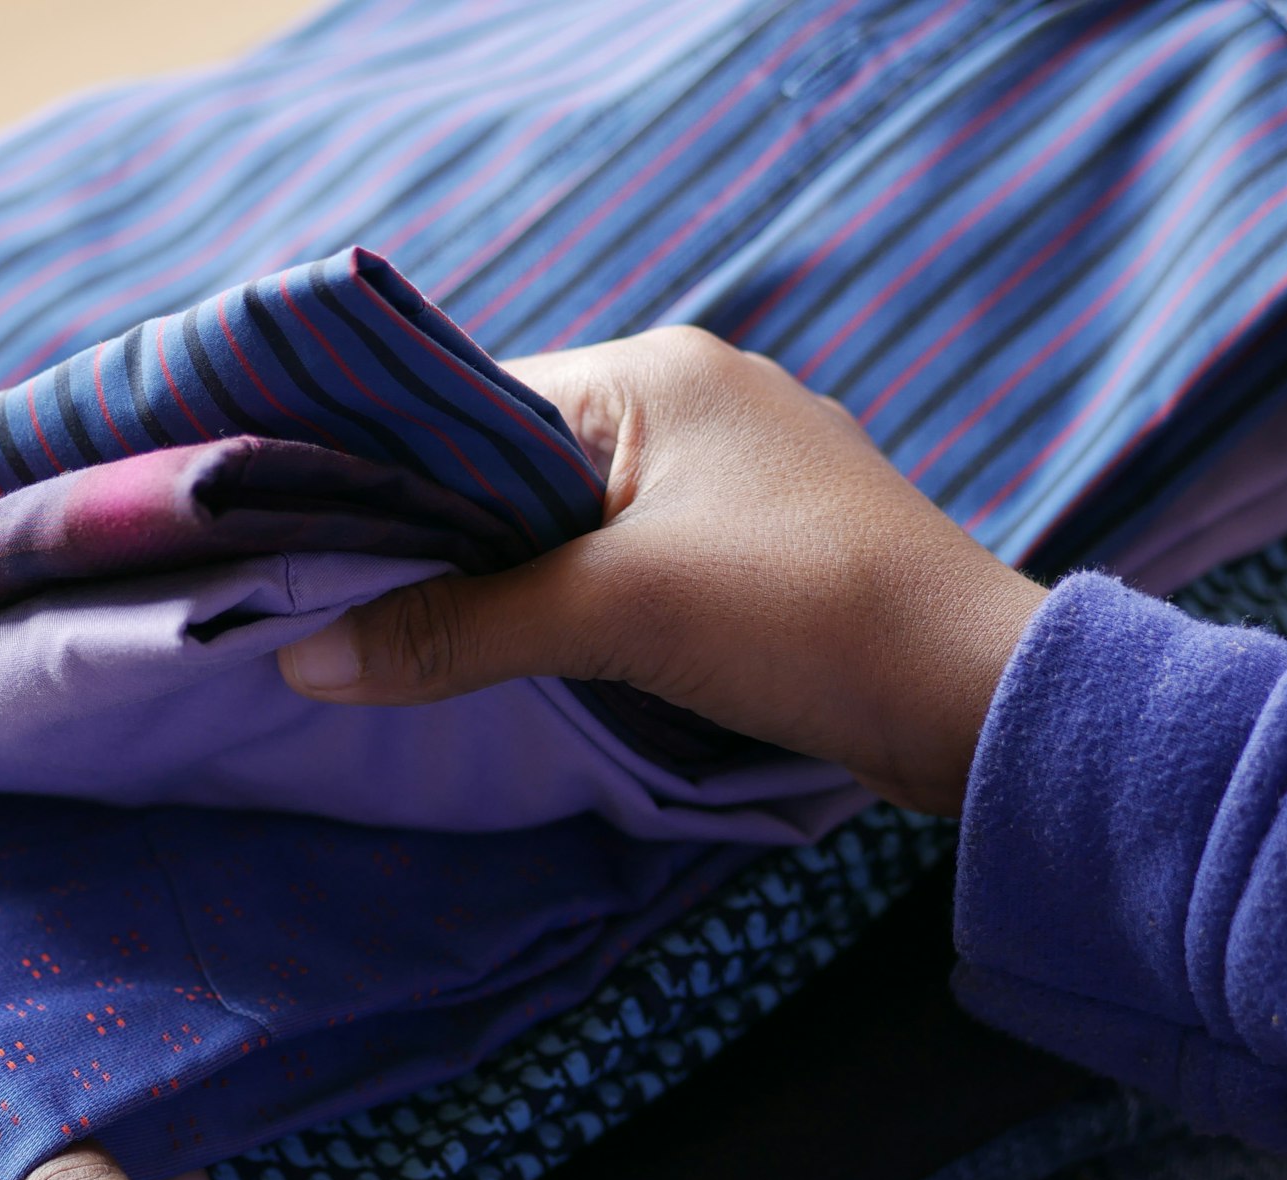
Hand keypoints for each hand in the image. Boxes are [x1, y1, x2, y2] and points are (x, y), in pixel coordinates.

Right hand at [278, 327, 1046, 816]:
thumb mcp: (616, 614)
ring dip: (513, 573)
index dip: (389, 469)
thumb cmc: (804, 618)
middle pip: (518, 459)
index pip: (473, 400)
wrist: (983, 701)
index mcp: (656, 370)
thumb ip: (456, 629)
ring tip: (423, 633)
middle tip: (348, 601)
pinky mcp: (763, 540)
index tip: (309, 536)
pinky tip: (537, 646)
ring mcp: (737, 469)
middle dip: (447, 531)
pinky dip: (579, 596)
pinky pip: (633, 553)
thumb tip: (303, 661)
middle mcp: (695, 396)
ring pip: (575, 514)